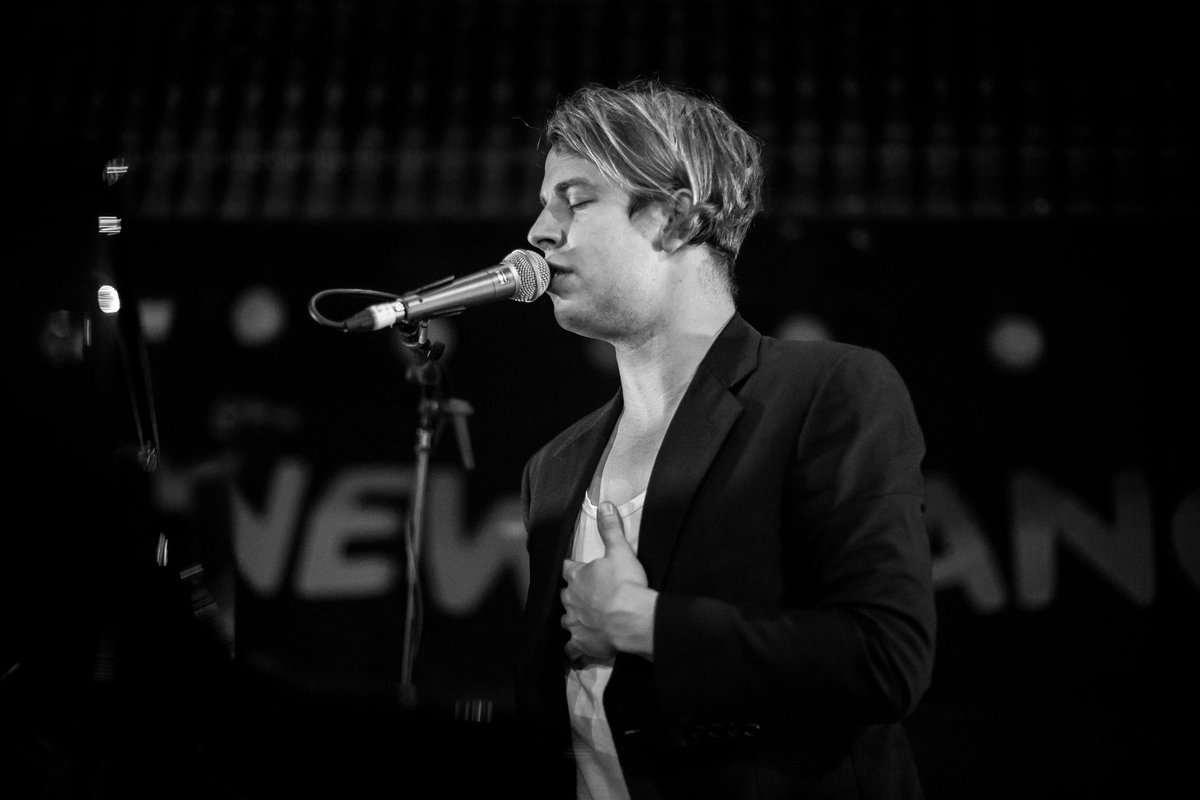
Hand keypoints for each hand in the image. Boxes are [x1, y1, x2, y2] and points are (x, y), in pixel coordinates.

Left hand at [561, 501, 655, 661]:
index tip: (573, 568)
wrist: (632, 619)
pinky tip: (577, 650)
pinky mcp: (581, 643)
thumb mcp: (621, 551)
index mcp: (577, 576)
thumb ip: (611, 529)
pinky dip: (573, 649)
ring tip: (580, 620)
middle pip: (565, 596)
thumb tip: (604, 503)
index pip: (566, 568)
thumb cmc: (626, 584)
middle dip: (571, 596)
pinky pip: (571, 649)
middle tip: (584, 596)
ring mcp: (574, 623)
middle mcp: (570, 600)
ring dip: (571, 620)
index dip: (571, 568)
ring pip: (565, 621)